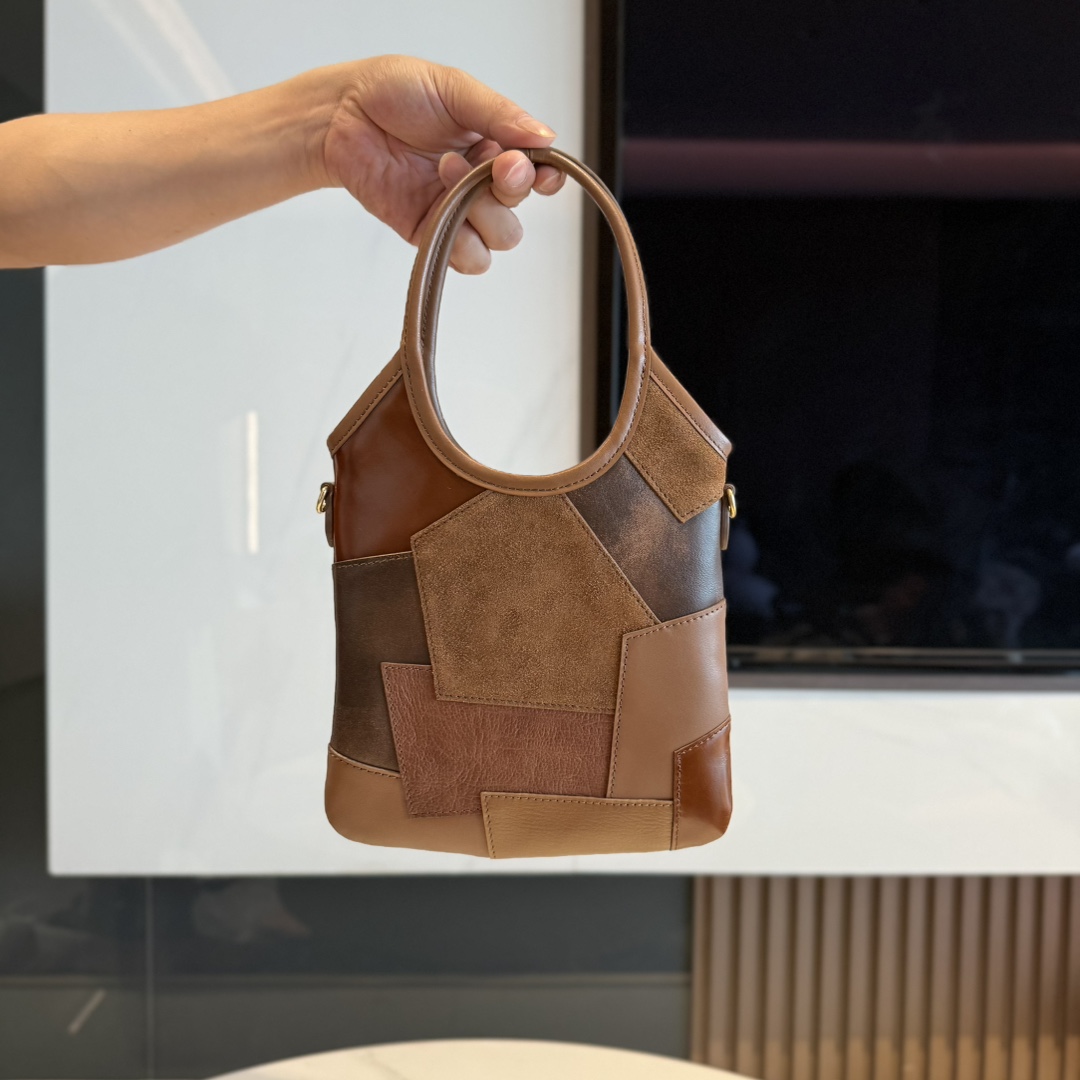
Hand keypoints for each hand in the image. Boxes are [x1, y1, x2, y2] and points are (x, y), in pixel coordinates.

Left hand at [317, 55, 566, 273]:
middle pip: (518, 213)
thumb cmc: (393, 92)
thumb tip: (545, 137)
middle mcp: (480, 184)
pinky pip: (466, 259)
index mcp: (495, 147)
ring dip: (481, 214)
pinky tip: (440, 207)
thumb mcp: (454, 89)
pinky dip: (462, 243)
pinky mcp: (430, 232)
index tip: (538, 171)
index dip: (546, 179)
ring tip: (444, 172)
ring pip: (499, 240)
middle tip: (486, 162)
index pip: (538, 175)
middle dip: (508, 191)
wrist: (341, 114)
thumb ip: (500, 115)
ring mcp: (456, 211)